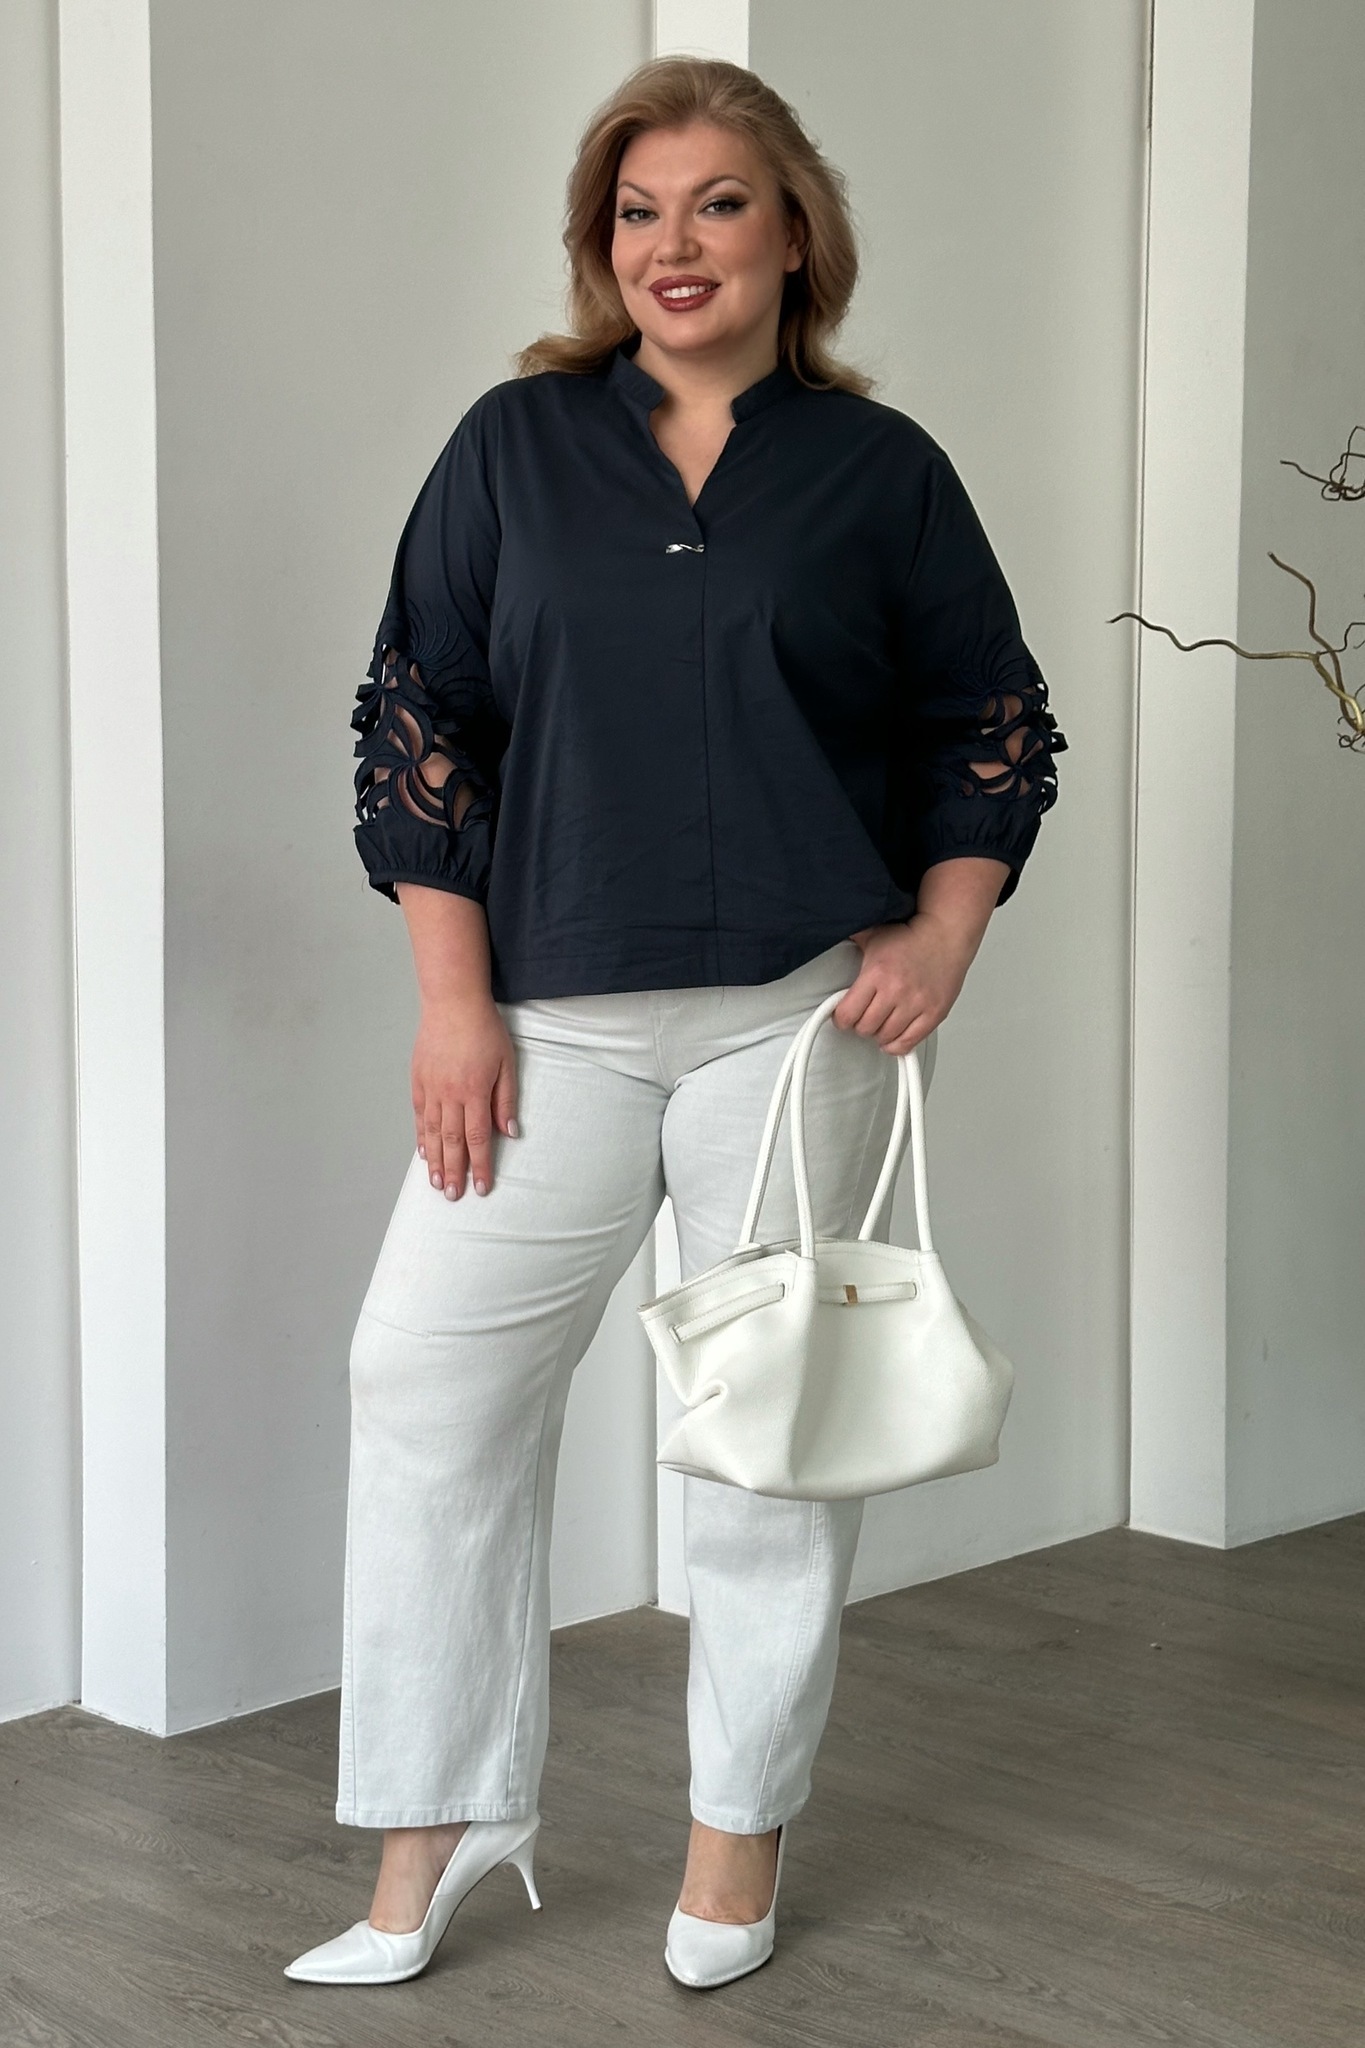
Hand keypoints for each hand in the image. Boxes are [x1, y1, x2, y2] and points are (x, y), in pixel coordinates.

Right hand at [412, 995, 518, 1199]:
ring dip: (435, 1160)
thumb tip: (509, 1133)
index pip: (478, 1138)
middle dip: (453, 1171)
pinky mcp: (419, 1080)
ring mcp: (431, 1088)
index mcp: (475, 1092)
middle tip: (453, 1196)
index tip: (481, 1187)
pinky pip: (420, 1115)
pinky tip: (424, 1152)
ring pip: (433, 1133)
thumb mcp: (507, 1063)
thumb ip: (506, 1100)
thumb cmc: (485, 1030)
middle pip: (452, 1142)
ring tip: (436, 1183)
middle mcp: (450, 1094)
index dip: (479, 1166)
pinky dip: (422, 1136)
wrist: (452, 1003)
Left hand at [838, 856, 1010, 1052]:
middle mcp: (896, 990)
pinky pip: (909, 1043)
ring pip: (885, 1038)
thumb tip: (826, 933)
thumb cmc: (910, 937)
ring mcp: (917, 1004)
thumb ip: (849, 940)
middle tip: (863, 1016)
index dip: (841, 1018)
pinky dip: (897, 1044)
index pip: (847, 1014)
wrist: (945, 933)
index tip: (843, 1015)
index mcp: (877, 973)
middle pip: (865, 1029)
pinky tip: (893, 1035)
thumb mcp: (873, 935)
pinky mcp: (934, 1013)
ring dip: (879, 1033)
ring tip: (880, 1022)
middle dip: (860, 1025)